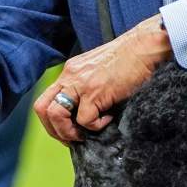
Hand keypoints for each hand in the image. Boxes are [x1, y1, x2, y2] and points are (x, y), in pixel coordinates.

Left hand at [34, 15, 170, 143]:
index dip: (52, 121)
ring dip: (69, 132)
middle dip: (54, 130)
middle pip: (42, 109)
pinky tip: (109, 117)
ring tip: (87, 134)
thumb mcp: (99, 70)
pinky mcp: (95, 92)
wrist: (144, 48)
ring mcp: (81, 84)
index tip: (68, 130)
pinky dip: (97, 126)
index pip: (46, 99)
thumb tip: (87, 112)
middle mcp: (70, 76)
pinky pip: (85, 120)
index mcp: (70, 72)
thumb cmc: (128, 59)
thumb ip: (87, 86)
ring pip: (56, 115)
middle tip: (73, 138)